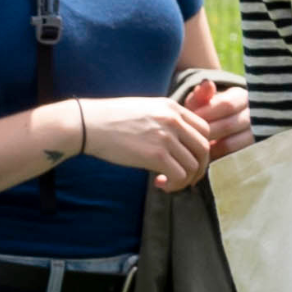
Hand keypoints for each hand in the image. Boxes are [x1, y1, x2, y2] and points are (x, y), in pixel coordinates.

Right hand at [71, 97, 217, 188]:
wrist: (87, 124)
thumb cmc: (111, 119)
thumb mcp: (144, 109)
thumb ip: (165, 120)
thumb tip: (177, 142)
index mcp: (172, 107)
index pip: (204, 130)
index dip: (200, 149)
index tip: (188, 160)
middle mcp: (173, 120)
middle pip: (204, 149)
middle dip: (199, 167)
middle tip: (184, 178)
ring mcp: (166, 137)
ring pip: (193, 165)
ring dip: (184, 179)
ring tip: (168, 183)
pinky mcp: (156, 155)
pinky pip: (179, 176)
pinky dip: (174, 184)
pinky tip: (159, 184)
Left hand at [183, 76, 254, 155]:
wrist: (220, 133)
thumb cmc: (206, 115)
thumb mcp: (202, 103)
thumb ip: (200, 96)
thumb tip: (207, 83)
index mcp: (242, 97)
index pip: (226, 105)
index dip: (205, 115)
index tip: (187, 122)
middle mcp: (255, 114)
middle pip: (229, 125)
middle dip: (206, 133)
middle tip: (189, 139)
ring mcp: (258, 134)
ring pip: (233, 144)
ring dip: (211, 148)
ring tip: (196, 149)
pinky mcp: (255, 152)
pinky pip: (235, 158)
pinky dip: (219, 159)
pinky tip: (207, 158)